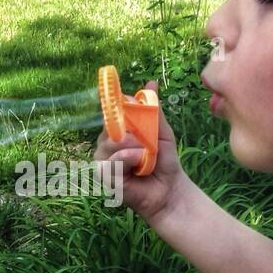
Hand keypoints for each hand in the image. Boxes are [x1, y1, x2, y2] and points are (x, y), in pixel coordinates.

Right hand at [93, 80, 191, 224]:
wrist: (170, 188)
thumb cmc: (164, 161)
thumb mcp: (161, 131)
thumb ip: (153, 110)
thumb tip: (151, 83)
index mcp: (117, 131)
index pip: (111, 112)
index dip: (118, 108)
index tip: (128, 105)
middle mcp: (106, 144)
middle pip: (109, 126)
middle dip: (133, 132)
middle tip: (148, 144)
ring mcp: (103, 160)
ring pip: (111, 143)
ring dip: (134, 148)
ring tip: (146, 157)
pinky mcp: (104, 177)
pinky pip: (114, 160)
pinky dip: (130, 160)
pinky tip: (139, 167)